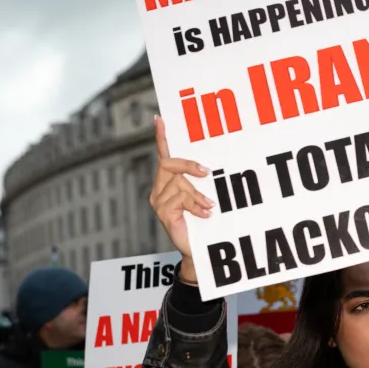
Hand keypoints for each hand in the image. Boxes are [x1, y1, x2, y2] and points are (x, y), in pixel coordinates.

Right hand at [149, 115, 212, 262]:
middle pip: (169, 164)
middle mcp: (159, 189)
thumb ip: (199, 183)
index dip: (161, 137)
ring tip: (209, 207)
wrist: (198, 249)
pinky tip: (205, 214)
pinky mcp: (163, 213)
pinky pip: (180, 199)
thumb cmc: (202, 222)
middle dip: (189, 166)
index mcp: (167, 182)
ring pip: (179, 184)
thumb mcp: (201, 197)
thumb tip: (209, 169)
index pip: (163, 155)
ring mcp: (159, 201)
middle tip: (207, 173)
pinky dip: (196, 206)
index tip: (160, 119)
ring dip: (198, 195)